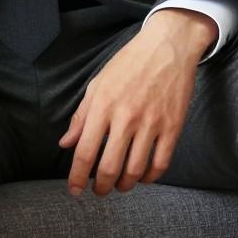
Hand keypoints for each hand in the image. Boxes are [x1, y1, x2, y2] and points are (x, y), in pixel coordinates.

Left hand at [59, 9, 215, 196]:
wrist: (167, 46)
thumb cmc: (129, 63)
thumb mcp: (99, 82)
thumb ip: (81, 115)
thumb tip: (65, 144)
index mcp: (104, 104)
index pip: (84, 151)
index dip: (76, 177)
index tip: (73, 190)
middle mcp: (126, 116)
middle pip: (109, 167)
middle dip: (101, 187)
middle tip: (98, 191)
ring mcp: (152, 123)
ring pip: (135, 170)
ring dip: (124, 185)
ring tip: (119, 185)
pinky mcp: (173, 127)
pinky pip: (160, 164)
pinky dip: (150, 178)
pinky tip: (143, 176)